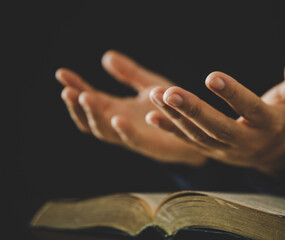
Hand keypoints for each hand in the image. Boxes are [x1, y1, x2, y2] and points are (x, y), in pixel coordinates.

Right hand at [56, 50, 205, 165]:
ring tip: (86, 97)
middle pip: (90, 118)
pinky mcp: (150, 145)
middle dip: (78, 105)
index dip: (75, 87)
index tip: (62, 73)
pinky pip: (133, 140)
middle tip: (68, 90)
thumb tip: (106, 56)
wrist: (195, 126)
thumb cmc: (170, 108)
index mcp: (117, 108)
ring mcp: (132, 136)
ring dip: (94, 116)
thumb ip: (129, 74)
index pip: (90, 98)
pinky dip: (124, 130)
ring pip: (106, 131)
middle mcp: (120, 123)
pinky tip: (117, 116)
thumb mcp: (148, 85)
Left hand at [147, 51, 284, 174]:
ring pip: (197, 135)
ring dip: (175, 116)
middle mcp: (244, 142)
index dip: (233, 94)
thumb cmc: (281, 118)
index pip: (249, 109)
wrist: (270, 153)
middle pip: (217, 127)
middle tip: (170, 91)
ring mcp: (223, 150)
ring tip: (155, 95)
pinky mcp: (209, 151)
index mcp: (267, 126)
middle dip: (193, 110)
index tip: (212, 75)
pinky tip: (151, 116)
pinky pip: (187, 141)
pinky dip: (169, 130)